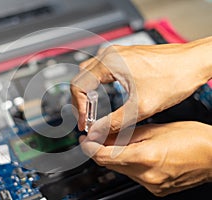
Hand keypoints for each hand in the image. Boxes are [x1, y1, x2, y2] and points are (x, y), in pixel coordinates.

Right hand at [71, 42, 210, 133]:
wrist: (195, 62)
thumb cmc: (174, 76)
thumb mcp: (141, 106)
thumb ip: (115, 122)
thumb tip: (97, 132)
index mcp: (109, 62)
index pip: (78, 86)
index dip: (78, 108)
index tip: (85, 122)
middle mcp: (110, 54)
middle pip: (80, 78)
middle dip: (80, 101)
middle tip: (87, 119)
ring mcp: (116, 54)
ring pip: (89, 73)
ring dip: (88, 93)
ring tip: (94, 110)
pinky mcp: (123, 57)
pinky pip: (100, 70)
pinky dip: (97, 85)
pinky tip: (105, 97)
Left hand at [79, 121, 211, 195]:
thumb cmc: (192, 138)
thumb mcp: (155, 129)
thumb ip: (126, 134)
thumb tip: (106, 135)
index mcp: (145, 157)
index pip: (104, 156)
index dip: (89, 148)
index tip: (84, 140)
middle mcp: (147, 175)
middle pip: (111, 164)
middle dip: (101, 150)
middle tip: (97, 137)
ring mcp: (152, 184)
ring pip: (122, 170)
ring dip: (114, 157)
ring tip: (116, 141)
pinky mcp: (157, 188)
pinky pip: (135, 175)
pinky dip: (129, 164)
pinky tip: (133, 152)